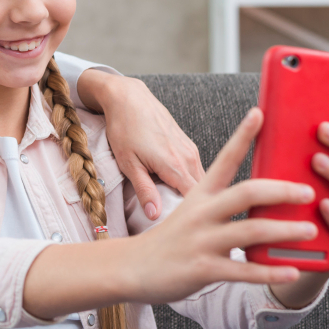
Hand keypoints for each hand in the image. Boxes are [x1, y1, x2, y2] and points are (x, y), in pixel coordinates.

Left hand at [78, 71, 204, 219]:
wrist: (128, 97)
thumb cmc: (124, 128)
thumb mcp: (128, 163)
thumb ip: (144, 190)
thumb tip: (156, 216)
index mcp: (175, 165)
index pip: (197, 200)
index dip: (199, 216)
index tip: (194, 231)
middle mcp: (188, 157)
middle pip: (205, 191)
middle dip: (204, 208)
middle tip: (196, 227)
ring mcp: (190, 149)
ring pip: (203, 179)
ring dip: (200, 194)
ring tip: (192, 213)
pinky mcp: (187, 143)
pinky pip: (197, 168)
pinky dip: (194, 181)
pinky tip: (182, 191)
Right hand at [128, 108, 314, 304]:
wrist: (133, 266)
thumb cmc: (170, 239)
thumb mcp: (190, 212)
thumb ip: (219, 203)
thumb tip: (256, 197)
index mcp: (199, 194)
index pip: (224, 159)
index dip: (242, 136)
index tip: (259, 113)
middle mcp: (201, 213)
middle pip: (245, 193)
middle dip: (281, 191)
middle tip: (308, 190)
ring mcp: (201, 241)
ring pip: (250, 231)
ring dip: (285, 230)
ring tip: (312, 230)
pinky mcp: (203, 269)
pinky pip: (243, 270)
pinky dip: (270, 272)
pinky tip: (292, 271)